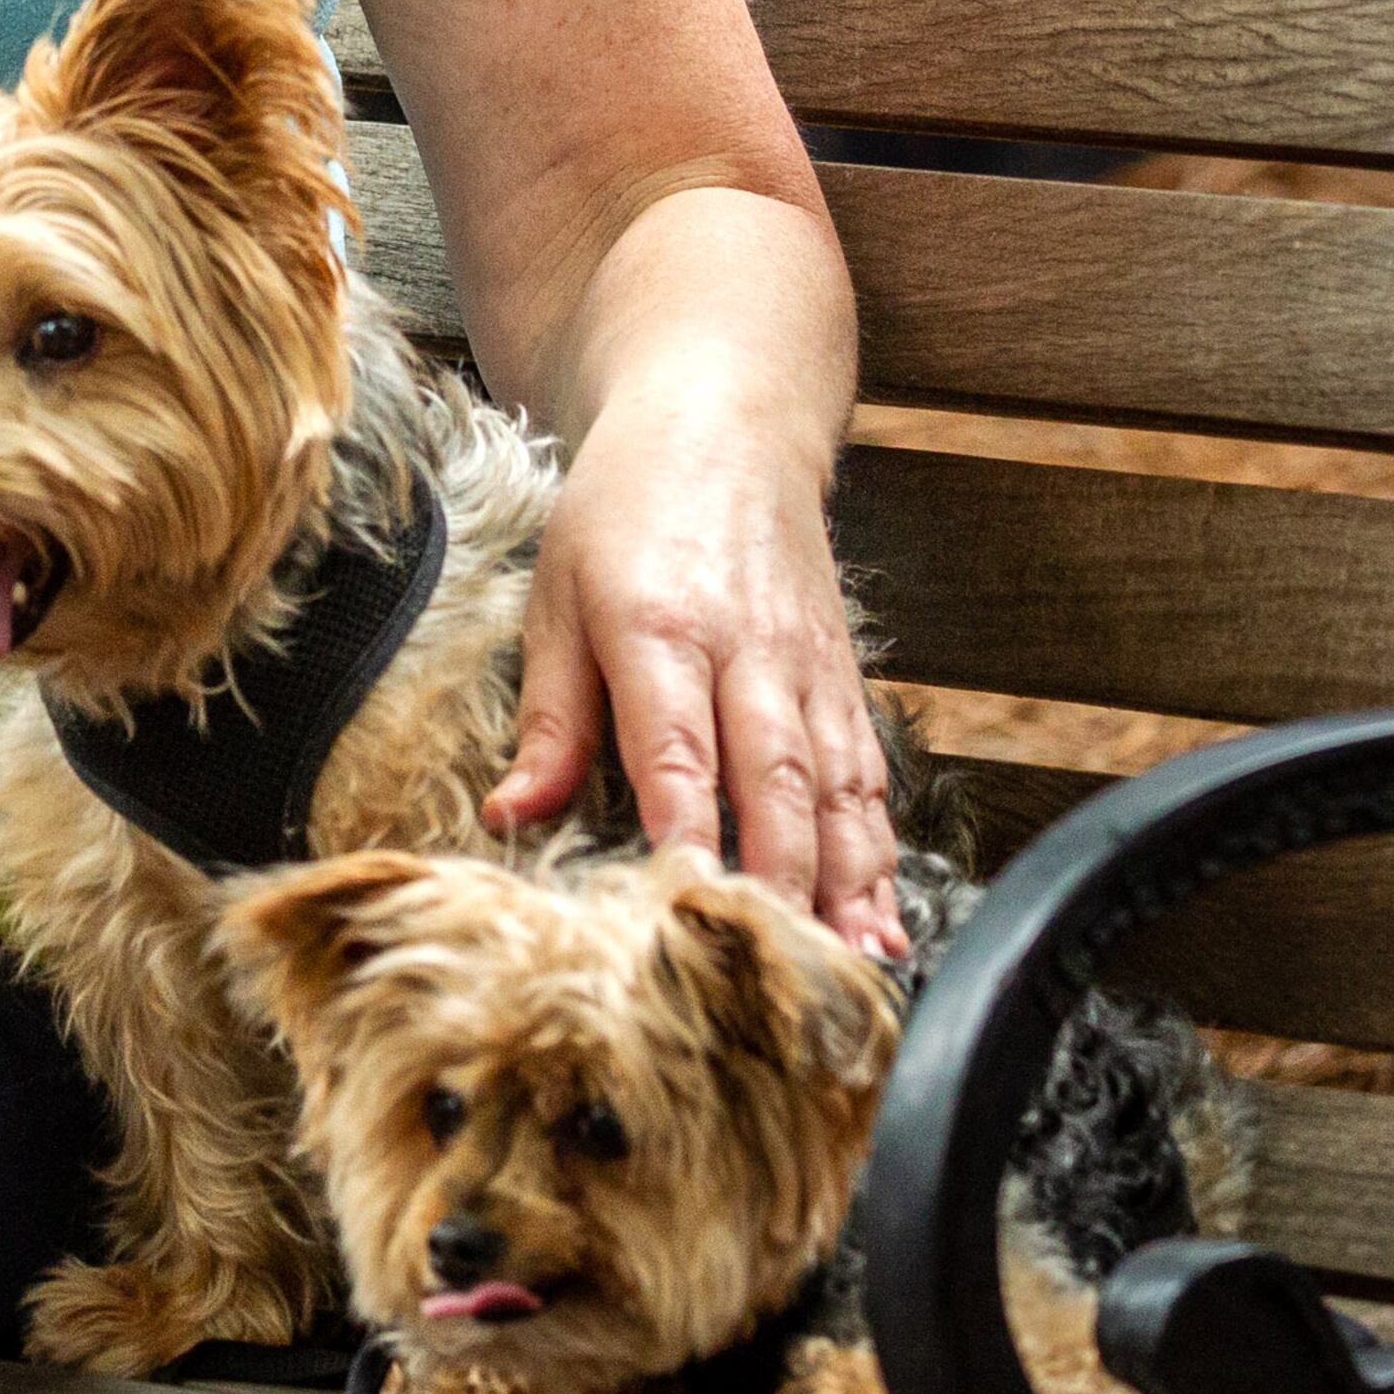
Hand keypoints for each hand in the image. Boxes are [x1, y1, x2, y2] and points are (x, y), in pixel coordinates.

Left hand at [480, 399, 905, 955]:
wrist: (723, 422)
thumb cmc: (622, 510)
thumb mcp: (556, 596)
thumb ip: (548, 717)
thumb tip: (511, 814)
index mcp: (660, 628)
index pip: (678, 749)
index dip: (688, 832)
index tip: (688, 911)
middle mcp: (748, 650)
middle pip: (774, 780)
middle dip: (782, 882)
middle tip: (780, 971)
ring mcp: (807, 665)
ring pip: (837, 787)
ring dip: (847, 883)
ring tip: (852, 968)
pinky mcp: (843, 674)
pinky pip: (867, 771)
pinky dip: (879, 847)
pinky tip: (882, 913)